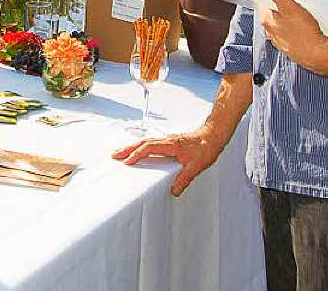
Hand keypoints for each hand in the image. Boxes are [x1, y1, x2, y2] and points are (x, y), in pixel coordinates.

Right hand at [112, 128, 228, 196]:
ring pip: (145, 142)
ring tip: (121, 153)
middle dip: (127, 149)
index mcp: (171, 145)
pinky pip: (150, 142)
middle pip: (142, 143)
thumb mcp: (197, 166)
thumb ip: (185, 179)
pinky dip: (140, 146)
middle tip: (114, 155)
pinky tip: (138, 151)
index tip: (127, 162)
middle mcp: (166, 140)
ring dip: (132, 147)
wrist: (213, 136)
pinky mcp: (169, 141)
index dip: (137, 154)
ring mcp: (167, 140)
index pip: (149, 148)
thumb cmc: (206, 148)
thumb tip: (174, 191)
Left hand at [256, 0, 327, 74]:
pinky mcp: (293, 46)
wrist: (320, 56)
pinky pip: (292, 31)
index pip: (261, 2)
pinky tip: (306, 23)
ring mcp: (281, 40)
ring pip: (282, 22)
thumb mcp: (290, 7)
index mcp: (266, 21)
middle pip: (272, 12)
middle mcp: (271, 32)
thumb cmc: (304, 34)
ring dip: (289, 15)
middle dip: (281, 3)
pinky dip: (296, 26)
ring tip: (301, 9)